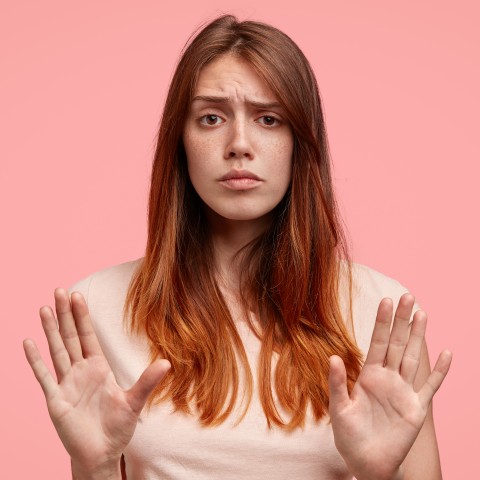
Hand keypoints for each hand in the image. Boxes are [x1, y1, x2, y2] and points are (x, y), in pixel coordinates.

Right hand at [23, 288, 169, 474]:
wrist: (102, 454)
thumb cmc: (117, 427)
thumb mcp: (134, 401)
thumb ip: (148, 381)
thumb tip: (167, 363)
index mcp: (98, 367)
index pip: (88, 336)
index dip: (83, 316)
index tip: (78, 296)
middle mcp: (81, 371)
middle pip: (71, 337)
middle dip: (65, 314)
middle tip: (59, 290)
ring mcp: (67, 384)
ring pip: (57, 351)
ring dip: (50, 330)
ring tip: (44, 308)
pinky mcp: (56, 400)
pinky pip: (44, 376)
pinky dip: (36, 360)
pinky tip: (29, 343)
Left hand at [328, 293, 451, 479]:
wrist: (366, 463)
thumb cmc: (349, 436)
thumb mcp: (339, 408)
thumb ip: (337, 383)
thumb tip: (332, 356)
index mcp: (368, 375)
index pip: (377, 342)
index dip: (382, 322)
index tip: (386, 300)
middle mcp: (388, 379)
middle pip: (397, 344)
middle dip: (402, 320)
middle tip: (408, 296)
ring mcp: (403, 392)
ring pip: (413, 358)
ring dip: (418, 337)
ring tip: (423, 314)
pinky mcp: (416, 409)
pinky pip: (430, 387)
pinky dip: (440, 372)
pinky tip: (447, 354)